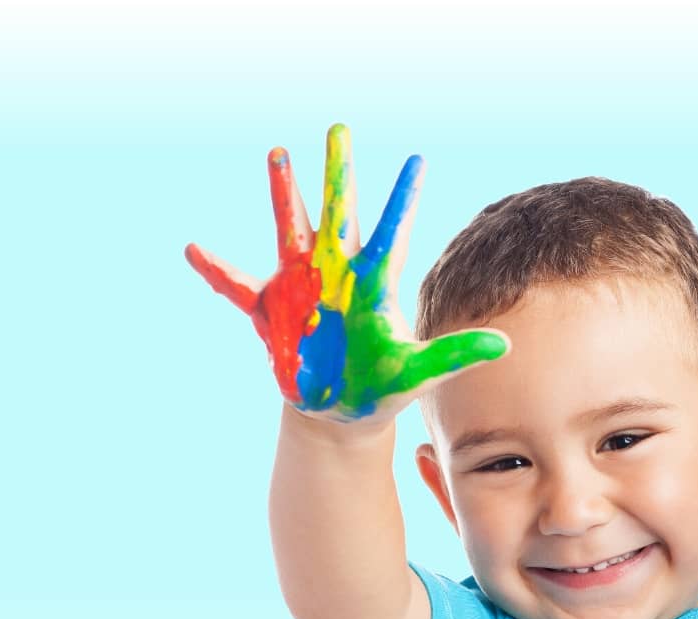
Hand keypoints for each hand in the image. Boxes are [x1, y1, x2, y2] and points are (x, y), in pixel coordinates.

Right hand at [184, 123, 508, 422]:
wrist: (338, 411)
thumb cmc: (381, 388)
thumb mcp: (417, 373)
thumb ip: (453, 355)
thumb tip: (503, 345)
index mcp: (374, 284)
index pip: (393, 232)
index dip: (403, 199)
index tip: (418, 161)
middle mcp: (337, 273)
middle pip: (339, 213)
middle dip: (340, 173)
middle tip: (340, 129)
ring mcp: (301, 287)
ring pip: (291, 229)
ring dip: (285, 192)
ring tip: (280, 152)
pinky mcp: (270, 311)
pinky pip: (237, 286)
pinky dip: (216, 271)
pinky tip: (194, 250)